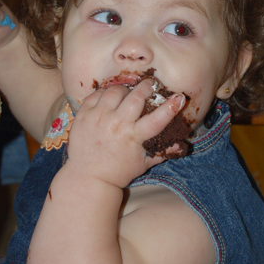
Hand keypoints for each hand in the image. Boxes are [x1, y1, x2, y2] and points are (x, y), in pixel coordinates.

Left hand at [66, 79, 185, 187]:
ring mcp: (98, 118)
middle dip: (146, 87)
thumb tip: (180, 145)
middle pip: (135, 97)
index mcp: (133, 137)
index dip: (170, 107)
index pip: (157, 119)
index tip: (179, 97)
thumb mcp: (143, 164)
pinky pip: (96, 95)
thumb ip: (162, 152)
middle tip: (150, 85)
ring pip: (114, 91)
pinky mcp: (83, 115)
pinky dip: (105, 93)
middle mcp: (116, 125)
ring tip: (126, 95)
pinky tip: (109, 99)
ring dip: (124, 90)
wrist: (88, 178)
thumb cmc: (118, 171)